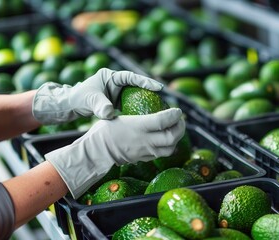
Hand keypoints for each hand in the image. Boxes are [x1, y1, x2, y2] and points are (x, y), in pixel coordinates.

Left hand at [32, 68, 162, 123]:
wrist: (71, 105)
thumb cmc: (79, 98)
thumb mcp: (89, 101)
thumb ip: (99, 106)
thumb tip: (109, 114)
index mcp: (110, 76)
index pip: (131, 77)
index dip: (145, 81)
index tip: (158, 87)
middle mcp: (116, 83)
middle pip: (137, 86)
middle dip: (150, 92)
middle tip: (164, 99)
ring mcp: (117, 92)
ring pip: (135, 96)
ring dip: (146, 102)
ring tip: (159, 110)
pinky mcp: (117, 102)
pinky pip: (130, 105)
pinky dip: (138, 111)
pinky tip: (146, 119)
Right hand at [44, 108, 184, 198]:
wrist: (97, 151)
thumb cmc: (105, 130)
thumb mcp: (119, 117)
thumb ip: (138, 116)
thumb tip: (150, 110)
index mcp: (138, 127)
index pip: (162, 121)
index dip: (174, 115)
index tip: (178, 110)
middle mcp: (144, 140)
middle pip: (171, 137)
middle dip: (180, 128)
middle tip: (180, 120)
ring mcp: (145, 151)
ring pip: (169, 148)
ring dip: (177, 139)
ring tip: (176, 130)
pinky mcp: (144, 158)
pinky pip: (161, 154)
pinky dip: (168, 146)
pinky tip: (167, 139)